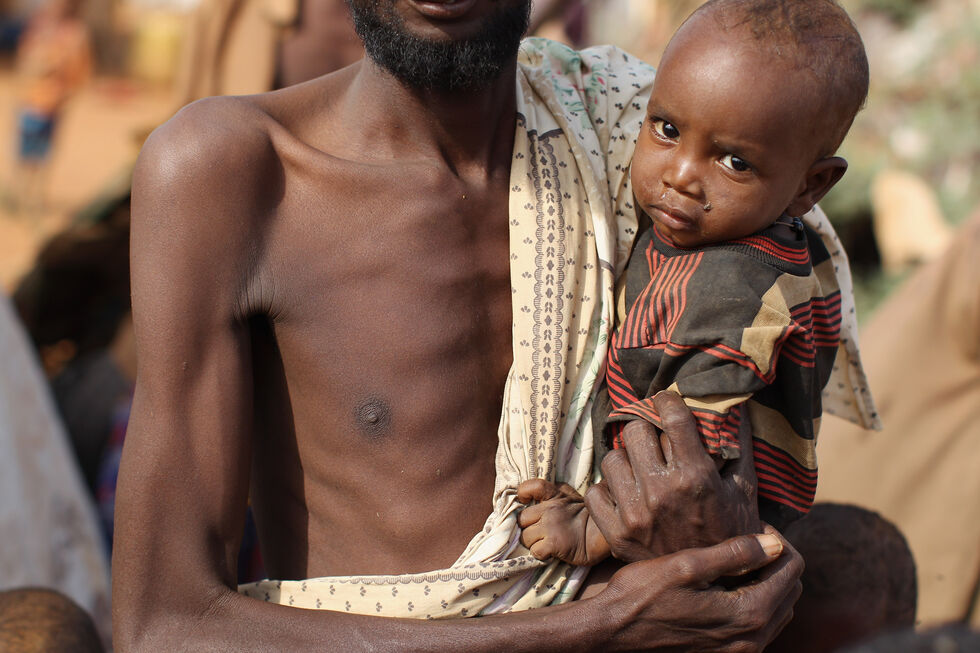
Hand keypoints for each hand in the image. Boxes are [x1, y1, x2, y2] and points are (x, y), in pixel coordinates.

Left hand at [517, 479, 610, 565]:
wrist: (605, 537)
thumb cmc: (588, 518)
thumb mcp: (572, 497)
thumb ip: (555, 494)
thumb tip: (534, 495)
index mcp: (555, 494)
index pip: (531, 487)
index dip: (524, 493)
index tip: (526, 502)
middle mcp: (550, 508)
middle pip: (522, 519)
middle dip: (527, 527)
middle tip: (538, 533)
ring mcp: (551, 526)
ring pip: (525, 537)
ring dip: (533, 543)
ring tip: (547, 543)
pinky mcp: (553, 543)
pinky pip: (535, 551)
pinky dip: (541, 554)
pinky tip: (551, 552)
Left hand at [585, 392, 758, 561]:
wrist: (714, 587)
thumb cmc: (732, 531)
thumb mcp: (744, 488)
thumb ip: (740, 444)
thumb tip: (738, 403)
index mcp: (694, 476)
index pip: (671, 415)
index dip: (666, 400)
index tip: (665, 400)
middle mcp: (661, 492)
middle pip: (635, 430)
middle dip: (646, 430)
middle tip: (654, 440)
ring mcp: (635, 514)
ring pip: (612, 458)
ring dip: (627, 461)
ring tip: (641, 471)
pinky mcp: (616, 534)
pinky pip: (595, 491)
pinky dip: (607, 491)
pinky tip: (626, 495)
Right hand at [593, 527, 801, 652]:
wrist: (613, 632)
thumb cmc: (642, 594)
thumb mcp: (686, 565)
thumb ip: (734, 554)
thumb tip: (775, 543)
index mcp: (747, 614)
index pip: (791, 569)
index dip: (777, 540)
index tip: (752, 526)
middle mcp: (752, 639)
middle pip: (792, 590)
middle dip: (777, 560)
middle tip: (748, 539)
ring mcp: (741, 651)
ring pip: (780, 609)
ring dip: (769, 581)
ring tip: (740, 559)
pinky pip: (762, 625)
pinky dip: (757, 600)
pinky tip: (730, 584)